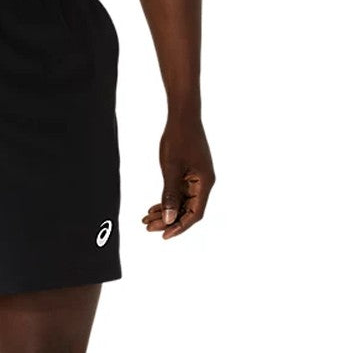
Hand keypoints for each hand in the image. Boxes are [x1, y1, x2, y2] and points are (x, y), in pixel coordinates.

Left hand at [143, 116, 214, 238]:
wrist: (182, 117)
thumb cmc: (178, 139)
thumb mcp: (171, 170)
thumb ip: (170, 195)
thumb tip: (169, 219)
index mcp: (205, 183)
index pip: (194, 214)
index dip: (179, 227)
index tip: (164, 235)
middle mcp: (203, 183)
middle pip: (187, 211)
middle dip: (168, 220)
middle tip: (148, 227)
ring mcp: (196, 179)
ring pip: (181, 203)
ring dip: (165, 212)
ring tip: (146, 219)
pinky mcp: (189, 174)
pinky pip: (179, 193)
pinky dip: (167, 201)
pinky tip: (152, 208)